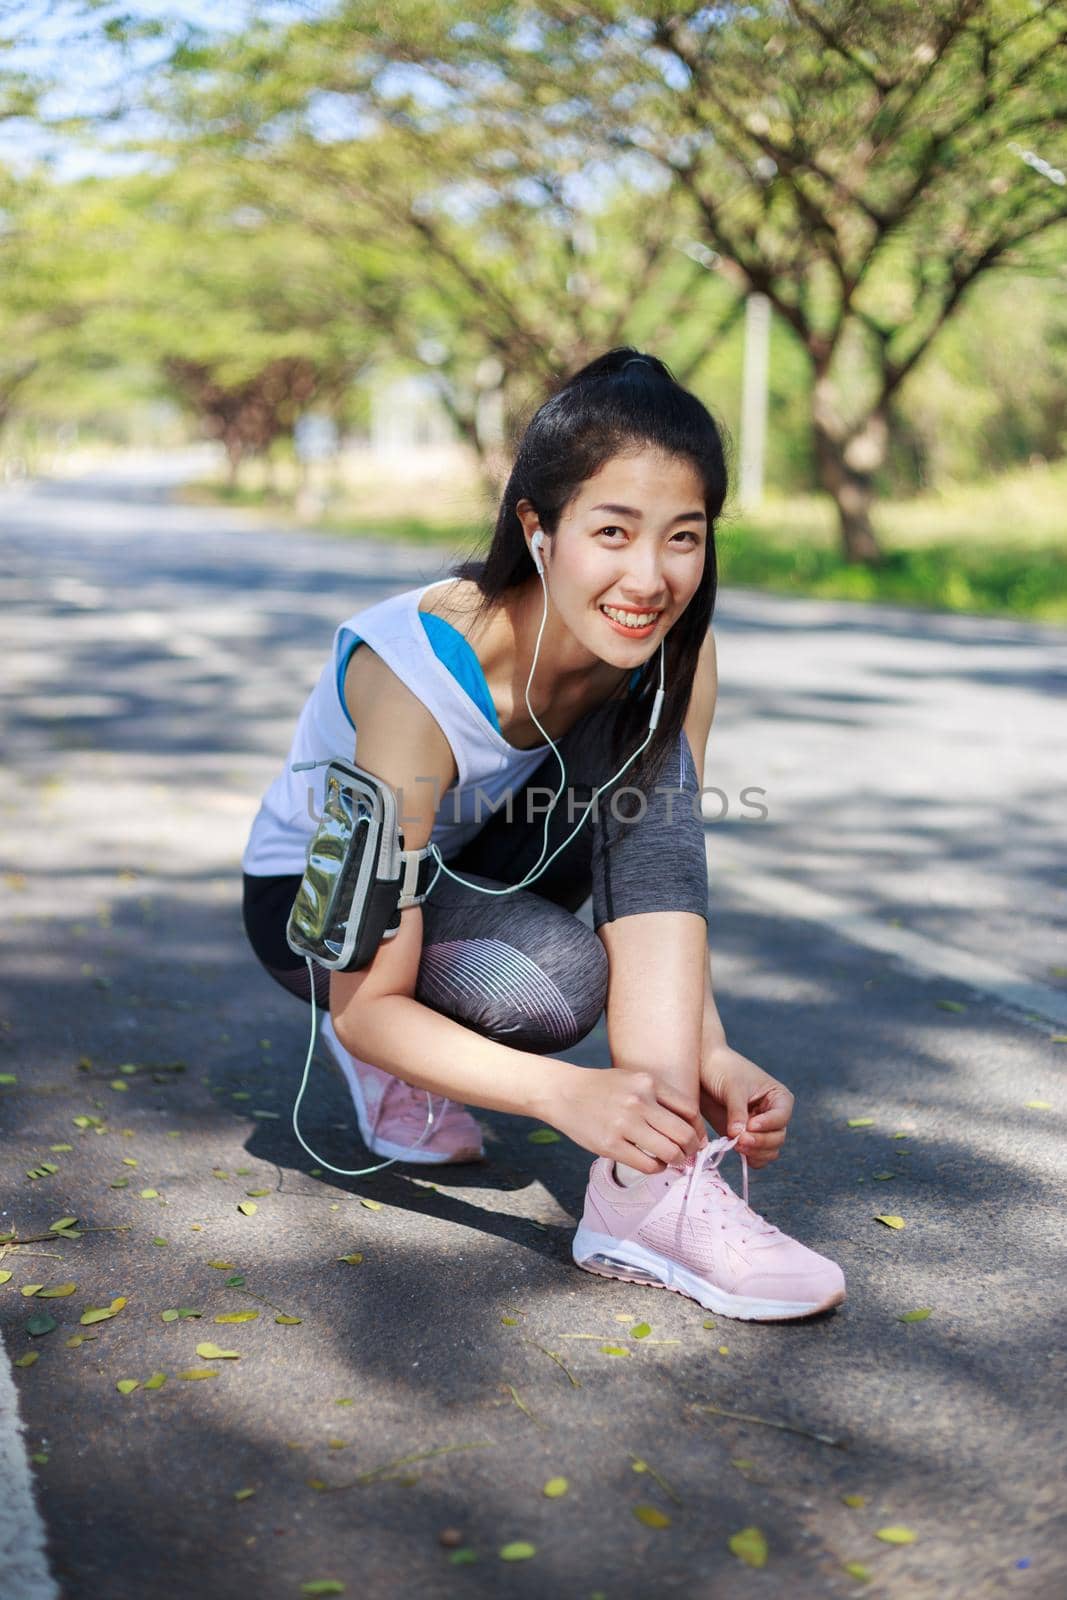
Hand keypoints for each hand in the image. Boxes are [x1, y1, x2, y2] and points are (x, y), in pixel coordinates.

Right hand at [551, 1064, 708, 1173]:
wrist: (563, 1092)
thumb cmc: (601, 1088)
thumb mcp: (633, 1078)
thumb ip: (660, 1097)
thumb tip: (690, 1126)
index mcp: (648, 1083)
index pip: (690, 1111)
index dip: (698, 1130)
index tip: (697, 1139)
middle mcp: (639, 1102)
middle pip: (684, 1134)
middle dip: (691, 1149)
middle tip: (688, 1155)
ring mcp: (624, 1124)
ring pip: (670, 1152)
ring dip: (677, 1161)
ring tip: (672, 1161)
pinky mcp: (610, 1145)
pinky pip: (647, 1165)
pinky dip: (657, 1168)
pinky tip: (654, 1164)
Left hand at [699, 1042, 793, 1169]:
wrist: (702, 1070)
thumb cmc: (722, 1069)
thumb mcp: (732, 1087)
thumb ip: (737, 1111)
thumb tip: (739, 1136)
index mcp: (778, 1098)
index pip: (781, 1117)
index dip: (768, 1124)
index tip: (750, 1125)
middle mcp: (773, 1116)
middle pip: (777, 1138)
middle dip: (760, 1142)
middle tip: (740, 1140)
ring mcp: (760, 1129)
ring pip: (768, 1151)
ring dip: (755, 1152)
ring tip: (735, 1145)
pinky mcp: (745, 1138)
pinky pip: (755, 1156)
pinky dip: (748, 1157)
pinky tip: (735, 1151)